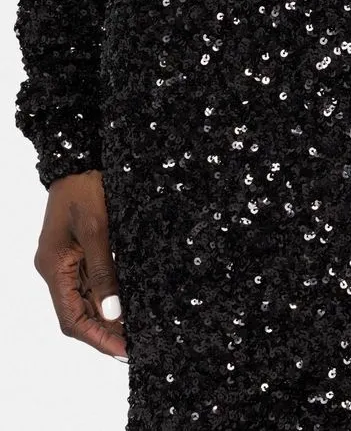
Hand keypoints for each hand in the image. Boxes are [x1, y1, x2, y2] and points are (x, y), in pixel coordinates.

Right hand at [33, 169, 127, 360]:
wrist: (79, 160)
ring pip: (84, 300)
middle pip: (77, 313)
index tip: (122, 351)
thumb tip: (112, 311)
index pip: (71, 318)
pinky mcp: (78, 251)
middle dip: (104, 331)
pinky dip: (107, 295)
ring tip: (135, 329)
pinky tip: (126, 302)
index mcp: (54, 268)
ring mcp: (66, 261)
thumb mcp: (98, 229)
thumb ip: (104, 271)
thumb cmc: (84, 189)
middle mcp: (56, 270)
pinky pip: (90, 282)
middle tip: (134, 344)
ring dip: (106, 316)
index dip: (96, 338)